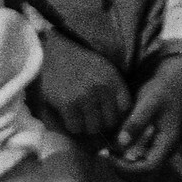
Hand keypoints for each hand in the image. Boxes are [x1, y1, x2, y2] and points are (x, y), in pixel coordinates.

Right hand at [37, 28, 130, 143]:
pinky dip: (73, 126)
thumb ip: (115, 90)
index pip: (126, 108)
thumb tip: (121, 118)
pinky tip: (70, 116)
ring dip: (87, 126)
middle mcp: (101, 88)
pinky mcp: (66, 103)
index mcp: (113, 79)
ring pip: (93, 128)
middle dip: (103, 123)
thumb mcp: (105, 70)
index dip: (119, 115)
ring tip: (82, 118)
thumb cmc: (82, 64)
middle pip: (110, 122)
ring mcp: (84, 96)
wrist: (55, 53)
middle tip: (94, 119)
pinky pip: (75, 127)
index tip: (110, 114)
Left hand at [109, 54, 181, 174]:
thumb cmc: (162, 88)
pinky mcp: (152, 143)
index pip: (148, 167)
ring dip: (122, 165)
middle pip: (143, 172)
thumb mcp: (149, 102)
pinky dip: (124, 157)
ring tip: (105, 152)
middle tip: (103, 155)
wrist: (172, 79)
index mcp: (168, 142)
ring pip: (140, 168)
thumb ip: (136, 122)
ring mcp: (160, 147)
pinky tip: (112, 147)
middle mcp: (166, 149)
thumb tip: (121, 143)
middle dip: (122, 168)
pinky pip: (138, 158)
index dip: (127, 168)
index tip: (108, 157)